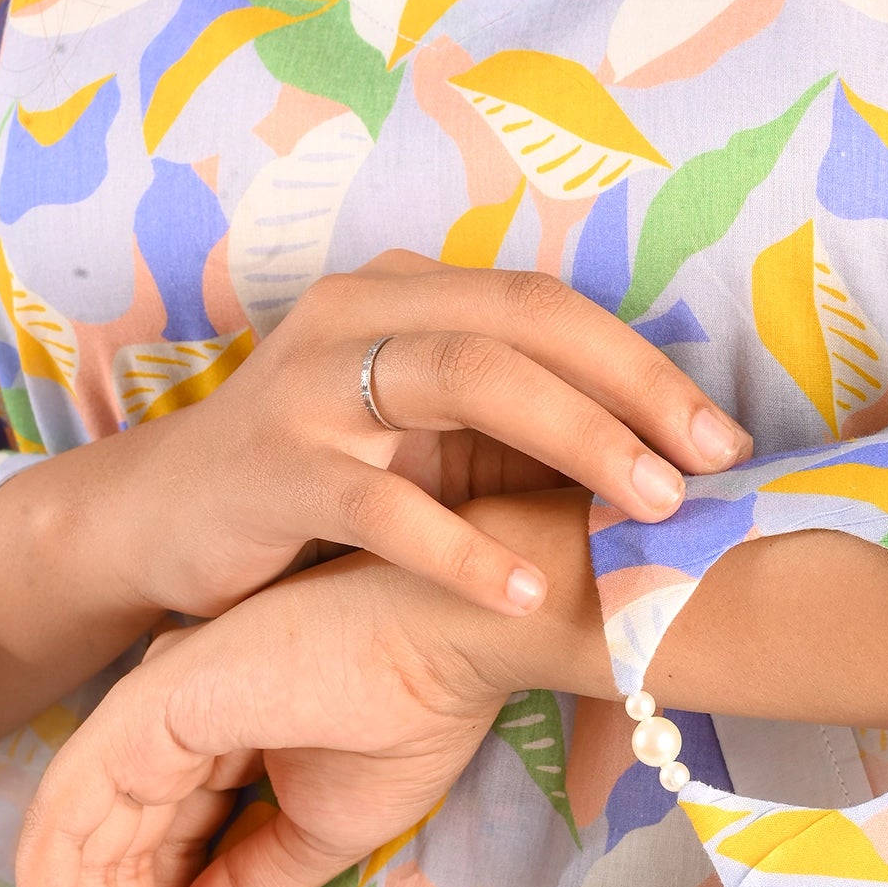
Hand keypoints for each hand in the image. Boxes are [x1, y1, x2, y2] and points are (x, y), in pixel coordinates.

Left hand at [14, 550, 514, 886]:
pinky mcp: (148, 707)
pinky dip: (57, 886)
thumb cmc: (414, 717)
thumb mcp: (326, 828)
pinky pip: (73, 807)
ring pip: (88, 839)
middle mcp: (170, 718)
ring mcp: (154, 708)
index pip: (162, 843)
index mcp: (218, 734)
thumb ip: (251, 881)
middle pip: (118, 849)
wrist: (452, 647)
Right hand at [115, 252, 749, 619]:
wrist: (164, 517)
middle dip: (631, 393)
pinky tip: (527, 591)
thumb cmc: (320, 476)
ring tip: (649, 510)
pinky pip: (385, 504)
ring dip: (576, 440)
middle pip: (522, 323)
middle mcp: (361, 315)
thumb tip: (666, 467)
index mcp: (409, 295)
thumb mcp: (424, 438)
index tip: (722, 440)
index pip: (547, 305)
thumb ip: (517, 434)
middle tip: (706, 470)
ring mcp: (313, 385)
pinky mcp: (276, 468)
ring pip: (467, 379)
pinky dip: (464, 550)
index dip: (644, 364)